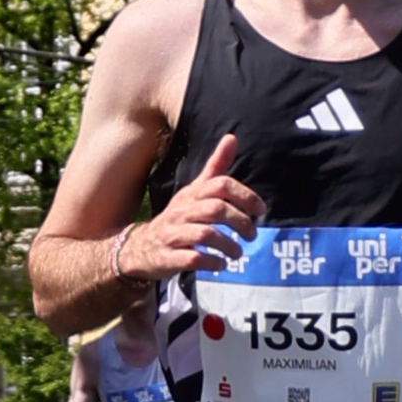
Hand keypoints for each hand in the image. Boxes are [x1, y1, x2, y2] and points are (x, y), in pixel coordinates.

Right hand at [142, 136, 258, 282]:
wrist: (141, 248)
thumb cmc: (178, 217)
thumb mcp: (194, 191)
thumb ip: (215, 168)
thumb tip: (232, 137)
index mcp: (191, 194)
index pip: (220, 184)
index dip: (245, 195)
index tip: (260, 210)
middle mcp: (181, 210)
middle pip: (216, 209)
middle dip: (240, 222)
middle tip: (252, 235)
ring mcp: (172, 234)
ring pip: (205, 234)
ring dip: (228, 244)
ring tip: (238, 253)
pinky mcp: (167, 257)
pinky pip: (192, 258)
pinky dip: (211, 261)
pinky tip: (221, 264)